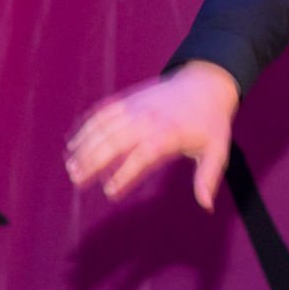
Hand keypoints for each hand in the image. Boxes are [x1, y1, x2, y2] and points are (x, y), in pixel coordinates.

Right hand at [65, 60, 239, 210]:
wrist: (206, 83)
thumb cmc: (210, 122)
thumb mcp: (217, 149)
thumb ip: (208, 177)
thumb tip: (206, 206)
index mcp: (171, 132)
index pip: (143, 154)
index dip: (125, 173)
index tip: (110, 192)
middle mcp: (150, 118)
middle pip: (116, 139)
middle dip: (94, 159)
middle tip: (78, 180)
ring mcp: (137, 106)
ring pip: (104, 125)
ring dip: (85, 144)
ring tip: (71, 166)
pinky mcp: (129, 98)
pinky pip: (103, 110)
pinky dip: (86, 125)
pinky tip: (72, 142)